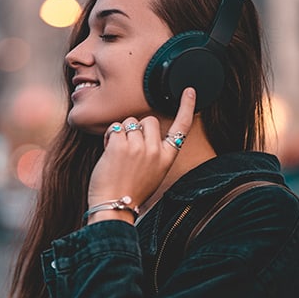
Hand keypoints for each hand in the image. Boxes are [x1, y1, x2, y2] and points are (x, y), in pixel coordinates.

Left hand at [87, 88, 196, 222]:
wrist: (114, 206)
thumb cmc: (130, 192)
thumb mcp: (153, 173)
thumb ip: (153, 152)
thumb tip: (144, 132)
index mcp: (166, 158)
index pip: (182, 127)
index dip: (187, 107)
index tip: (189, 91)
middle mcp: (155, 150)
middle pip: (149, 120)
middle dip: (137, 128)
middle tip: (129, 147)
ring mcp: (138, 147)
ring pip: (129, 122)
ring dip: (121, 134)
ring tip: (118, 154)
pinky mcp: (120, 145)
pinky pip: (115, 128)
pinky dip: (109, 137)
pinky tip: (109, 152)